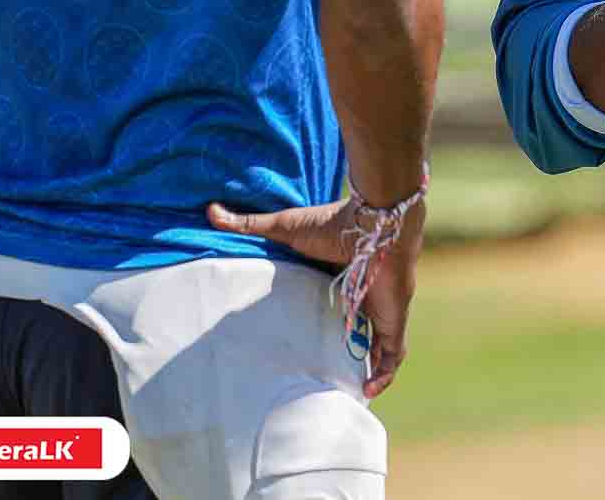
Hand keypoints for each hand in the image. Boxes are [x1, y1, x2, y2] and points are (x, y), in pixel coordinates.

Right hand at [206, 196, 423, 397]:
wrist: (376, 223)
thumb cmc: (334, 224)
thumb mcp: (285, 228)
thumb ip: (250, 225)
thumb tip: (210, 211)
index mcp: (341, 279)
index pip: (335, 308)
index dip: (325, 326)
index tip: (305, 344)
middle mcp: (362, 297)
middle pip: (356, 331)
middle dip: (345, 353)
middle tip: (322, 376)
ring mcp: (380, 310)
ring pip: (377, 347)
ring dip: (366, 369)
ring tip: (345, 392)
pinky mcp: (393, 320)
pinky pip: (393, 354)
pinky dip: (383, 373)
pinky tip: (368, 392)